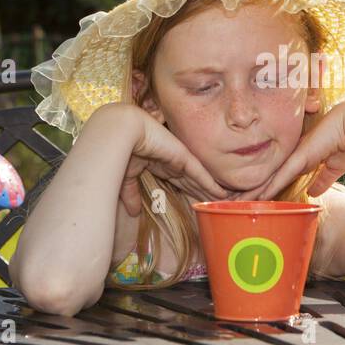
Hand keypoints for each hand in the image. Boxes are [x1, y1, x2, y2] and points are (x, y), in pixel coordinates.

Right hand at [110, 104, 231, 214]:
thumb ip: (132, 194)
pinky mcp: (184, 158)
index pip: (178, 182)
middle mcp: (172, 162)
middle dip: (203, 194)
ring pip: (199, 180)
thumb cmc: (121, 150)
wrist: (123, 132)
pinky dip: (211, 184)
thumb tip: (132, 212)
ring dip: (210, 192)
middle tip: (217, 206)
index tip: (197, 203)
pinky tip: (221, 193)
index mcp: (159, 165)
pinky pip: (200, 174)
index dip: (188, 192)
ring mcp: (179, 159)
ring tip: (223, 203)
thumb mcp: (127, 178)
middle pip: (192, 182)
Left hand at [237, 98, 344, 200]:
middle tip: (234, 201)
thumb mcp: (335, 167)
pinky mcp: (300, 157)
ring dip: (254, 192)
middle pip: (269, 176)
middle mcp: (295, 156)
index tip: (255, 198)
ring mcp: (295, 156)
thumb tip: (313, 193)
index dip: (267, 187)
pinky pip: (280, 176)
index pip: (280, 175)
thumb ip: (323, 180)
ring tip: (235, 203)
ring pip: (269, 178)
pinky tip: (256, 198)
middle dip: (253, 190)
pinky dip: (268, 188)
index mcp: (303, 157)